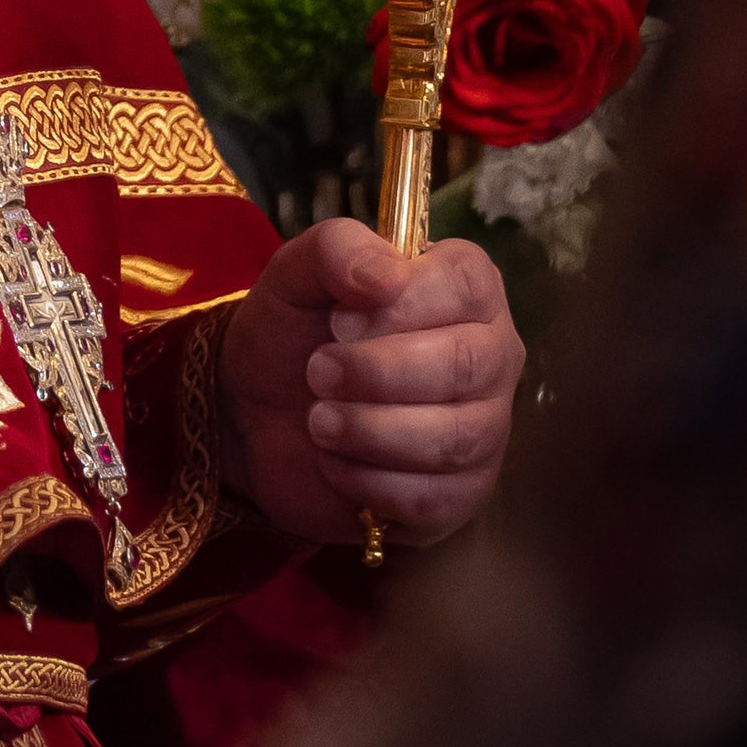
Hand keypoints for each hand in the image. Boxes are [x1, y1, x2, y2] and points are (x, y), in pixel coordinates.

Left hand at [217, 219, 523, 546]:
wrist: (257, 415)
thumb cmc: (292, 333)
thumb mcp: (295, 274)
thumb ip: (338, 249)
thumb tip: (388, 275)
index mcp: (464, 287)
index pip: (467, 285)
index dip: (399, 305)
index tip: (338, 319)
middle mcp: (490, 354)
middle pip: (467, 365)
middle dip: (377, 373)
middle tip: (317, 373)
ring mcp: (485, 429)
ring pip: (455, 437)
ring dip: (367, 430)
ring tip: (317, 420)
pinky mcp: (462, 494)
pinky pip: (433, 497)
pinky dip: (368, 481)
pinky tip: (336, 463)